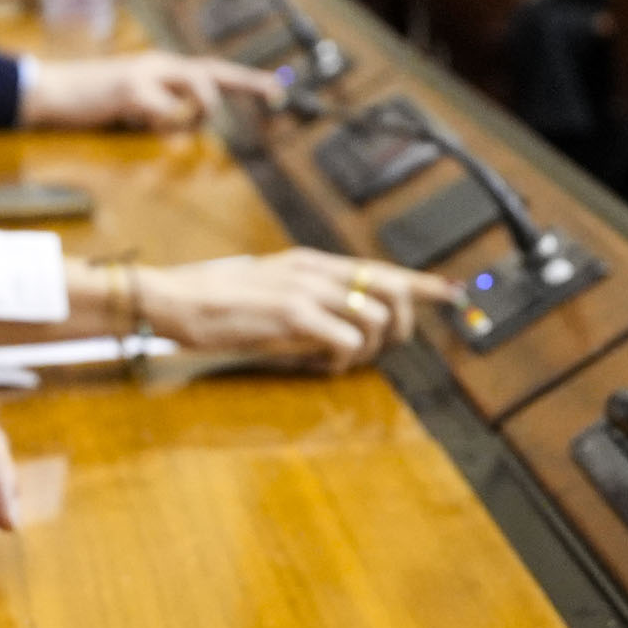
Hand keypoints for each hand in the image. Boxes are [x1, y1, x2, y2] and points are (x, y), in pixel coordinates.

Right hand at [20, 52, 281, 129]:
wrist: (51, 91)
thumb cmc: (92, 104)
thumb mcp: (134, 108)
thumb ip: (164, 112)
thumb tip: (191, 126)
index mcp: (163, 68)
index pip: (212, 72)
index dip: (245, 80)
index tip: (276, 90)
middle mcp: (160, 64)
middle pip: (214, 72)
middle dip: (248, 83)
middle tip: (276, 95)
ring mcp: (147, 73)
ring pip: (197, 91)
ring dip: (193, 116)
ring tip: (159, 122)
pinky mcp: (132, 88)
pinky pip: (167, 112)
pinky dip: (159, 124)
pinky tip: (133, 120)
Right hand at [111, 250, 448, 366]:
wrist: (174, 298)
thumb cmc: (213, 301)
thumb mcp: (266, 290)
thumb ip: (302, 299)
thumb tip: (331, 324)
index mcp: (311, 263)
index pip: (380, 268)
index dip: (422, 284)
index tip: (452, 294)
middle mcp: (315, 270)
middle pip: (391, 289)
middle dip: (401, 324)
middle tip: (383, 349)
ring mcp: (305, 290)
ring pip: (375, 315)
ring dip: (371, 347)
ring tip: (343, 359)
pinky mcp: (292, 315)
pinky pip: (346, 339)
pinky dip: (345, 357)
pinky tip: (324, 364)